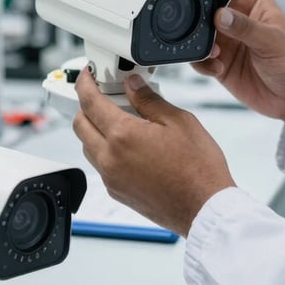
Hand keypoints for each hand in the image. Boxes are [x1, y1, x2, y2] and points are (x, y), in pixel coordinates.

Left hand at [73, 70, 235, 236]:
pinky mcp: (117, 192)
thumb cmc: (198, 168)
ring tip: (122, 120)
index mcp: (123, 136)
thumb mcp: (178, 121)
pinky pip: (100, 165)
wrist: (204, 208)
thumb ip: (149, 100)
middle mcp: (110, 159)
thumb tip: (133, 85)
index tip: (88, 76)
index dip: (85, 84)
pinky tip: (130, 145)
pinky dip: (106, 150)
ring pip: (87, 146)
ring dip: (95, 129)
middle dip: (86, 106)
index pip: (90, 102)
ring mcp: (111, 179)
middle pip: (80, 125)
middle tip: (105, 95)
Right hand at [194, 0, 284, 136]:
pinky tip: (218, 69)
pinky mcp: (220, 60)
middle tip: (203, 32)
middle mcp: (236, 17)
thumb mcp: (272, 42)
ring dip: (200, 43)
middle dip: (199, 19)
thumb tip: (220, 14)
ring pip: (198, 33)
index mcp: (252, 2)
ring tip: (216, 54)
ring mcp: (226, 39)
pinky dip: (202, 63)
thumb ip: (245, 27)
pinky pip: (199, 57)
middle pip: (205, 8)